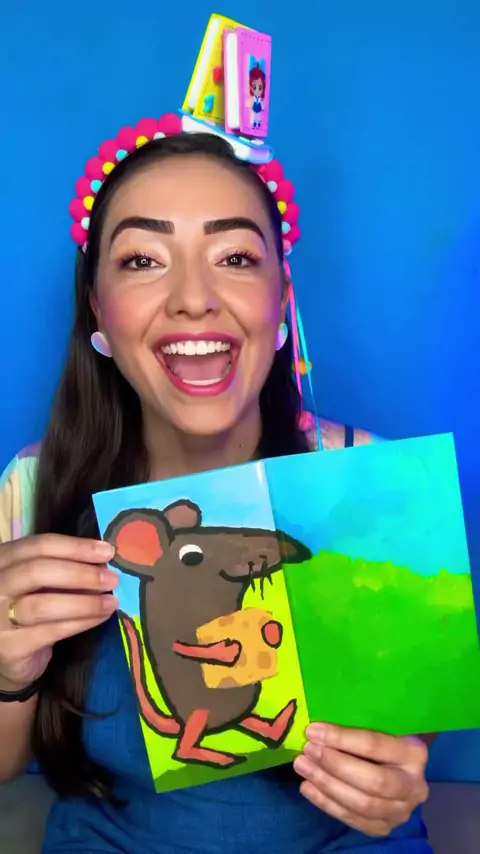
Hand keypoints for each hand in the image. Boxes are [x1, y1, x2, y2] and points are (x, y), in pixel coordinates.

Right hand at [0, 534, 118, 690]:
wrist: (6, 656)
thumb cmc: (26, 608)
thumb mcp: (37, 583)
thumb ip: (62, 569)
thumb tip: (102, 563)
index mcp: (3, 560)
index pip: (39, 546)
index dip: (76, 547)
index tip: (107, 551)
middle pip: (37, 571)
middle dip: (81, 574)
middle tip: (112, 579)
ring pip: (43, 605)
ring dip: (85, 602)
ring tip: (111, 602)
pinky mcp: (9, 647)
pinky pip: (51, 631)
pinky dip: (80, 622)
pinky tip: (100, 618)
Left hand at [294, 723, 428, 836]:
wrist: (402, 768)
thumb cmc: (386, 738)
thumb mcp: (381, 726)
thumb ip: (359, 724)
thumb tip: (320, 725)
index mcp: (414, 753)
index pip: (375, 746)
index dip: (341, 739)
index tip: (313, 731)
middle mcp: (414, 786)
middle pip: (373, 781)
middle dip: (334, 765)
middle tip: (307, 750)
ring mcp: (401, 811)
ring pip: (362, 804)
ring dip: (327, 785)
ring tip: (302, 767)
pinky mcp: (385, 827)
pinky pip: (353, 820)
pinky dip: (326, 804)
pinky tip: (307, 787)